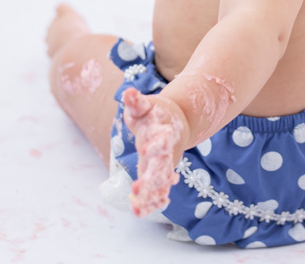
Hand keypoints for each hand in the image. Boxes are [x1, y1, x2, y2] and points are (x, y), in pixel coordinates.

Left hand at [122, 87, 189, 216]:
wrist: (176, 121)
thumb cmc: (155, 113)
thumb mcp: (145, 106)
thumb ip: (136, 101)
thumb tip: (128, 93)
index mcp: (164, 133)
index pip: (161, 141)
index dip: (155, 146)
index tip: (145, 150)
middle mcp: (167, 151)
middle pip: (161, 166)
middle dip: (151, 179)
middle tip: (137, 190)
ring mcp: (165, 164)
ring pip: (160, 182)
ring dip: (151, 195)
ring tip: (139, 210)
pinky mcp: (161, 173)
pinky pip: (158, 189)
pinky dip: (152, 200)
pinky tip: (141, 212)